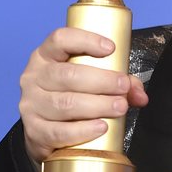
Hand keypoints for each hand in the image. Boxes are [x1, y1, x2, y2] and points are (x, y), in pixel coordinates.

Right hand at [18, 28, 148, 162]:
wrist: (44, 132)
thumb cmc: (71, 97)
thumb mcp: (90, 83)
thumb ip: (119, 84)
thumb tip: (140, 95)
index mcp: (46, 56)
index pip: (60, 39)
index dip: (85, 40)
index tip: (111, 48)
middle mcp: (34, 77)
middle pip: (68, 75)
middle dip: (102, 80)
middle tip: (124, 87)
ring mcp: (31, 104)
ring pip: (65, 103)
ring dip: (97, 105)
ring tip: (120, 107)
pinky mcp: (34, 131)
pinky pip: (59, 131)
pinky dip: (82, 130)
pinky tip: (101, 127)